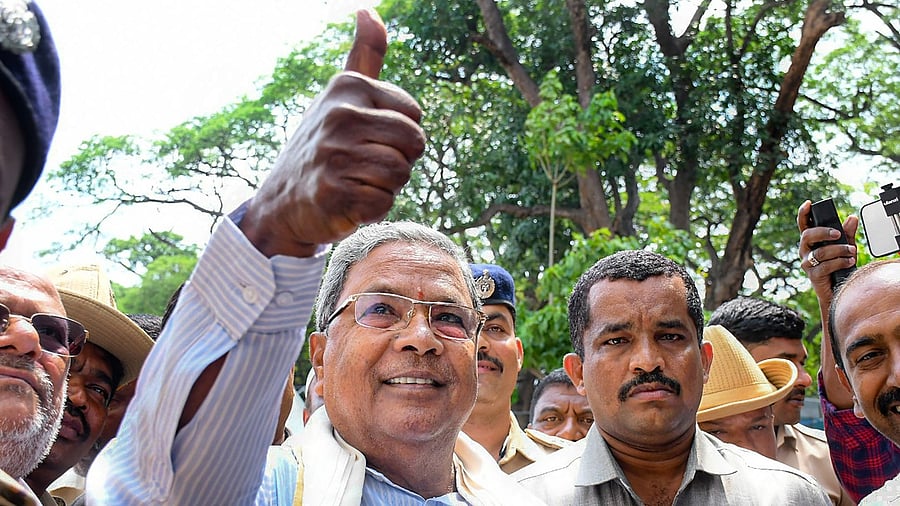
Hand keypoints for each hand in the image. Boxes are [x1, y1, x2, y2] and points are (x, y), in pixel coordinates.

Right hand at [241, 9, 425, 256]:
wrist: (282, 202)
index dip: (401, 136)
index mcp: (348, 87)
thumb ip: (365, 56)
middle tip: (364, 165)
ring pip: (400, 174)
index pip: (414, 116)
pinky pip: (383, 202)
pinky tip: (348, 202)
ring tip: (356, 181)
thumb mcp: (341, 95)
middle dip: (398, 161)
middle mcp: (340, 115)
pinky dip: (371, 209)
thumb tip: (368, 10)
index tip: (370, 139)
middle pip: (414, 144)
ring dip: (385, 186)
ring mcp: (334, 153)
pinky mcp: (333, 192)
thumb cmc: (323, 145)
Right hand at [796, 200, 857, 300]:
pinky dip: (840, 262)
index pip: (804, 225)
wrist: (837, 290)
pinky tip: (849, 262)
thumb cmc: (838, 267)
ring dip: (839, 250)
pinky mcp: (813, 275)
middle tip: (838, 234)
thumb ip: (847, 233)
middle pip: (807, 235)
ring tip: (852, 252)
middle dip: (823, 232)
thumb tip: (852, 218)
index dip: (803, 213)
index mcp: (811, 241)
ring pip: (820, 252)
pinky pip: (826, 266)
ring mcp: (807, 263)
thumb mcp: (845, 246)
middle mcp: (805, 250)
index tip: (809, 203)